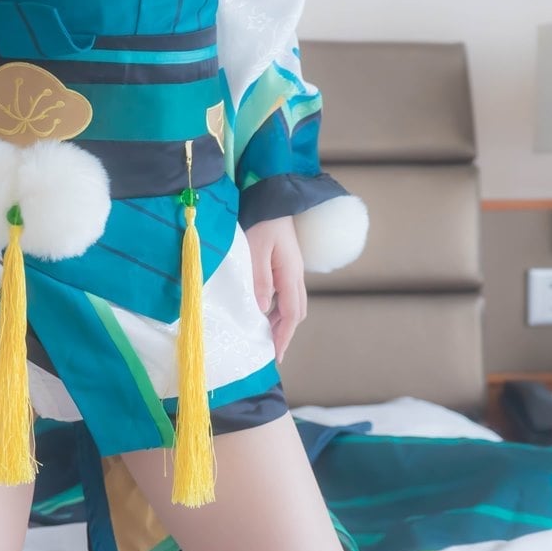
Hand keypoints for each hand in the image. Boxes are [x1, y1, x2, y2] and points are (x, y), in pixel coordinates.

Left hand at [244, 216, 306, 363]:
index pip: (290, 314)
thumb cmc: (262, 221)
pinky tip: (263, 310)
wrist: (271, 195)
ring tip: (264, 335)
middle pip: (296, 312)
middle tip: (270, 350)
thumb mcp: (256, 251)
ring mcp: (292, 269)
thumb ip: (259, 281)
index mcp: (290, 274)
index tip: (275, 355)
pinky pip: (285, 292)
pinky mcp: (285, 263)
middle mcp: (295, 274)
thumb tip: (260, 311)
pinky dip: (277, 307)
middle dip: (285, 333)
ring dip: (280, 321)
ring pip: (292, 303)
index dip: (283, 336)